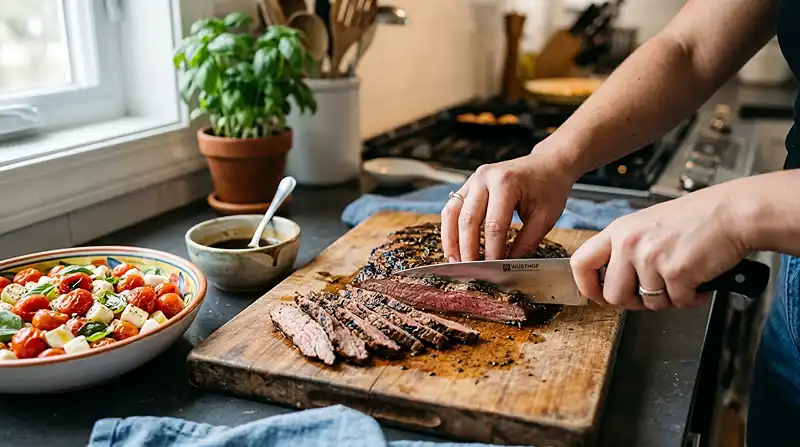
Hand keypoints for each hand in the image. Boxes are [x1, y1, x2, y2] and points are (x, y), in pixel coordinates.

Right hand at [441, 151, 577, 261]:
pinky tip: (453, 247)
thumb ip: (526, 243)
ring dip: (452, 241)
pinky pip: (452, 209)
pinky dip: (449, 229)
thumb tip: (508, 267)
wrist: (547, 164)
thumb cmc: (549, 189)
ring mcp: (473, 180)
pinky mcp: (468, 185)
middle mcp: (484, 178)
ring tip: (456, 262)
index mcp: (506, 183)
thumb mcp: (545, 217)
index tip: (494, 271)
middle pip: (469, 220)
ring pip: (453, 214)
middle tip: (472, 272)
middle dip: (469, 250)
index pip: (494, 225)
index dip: (492, 251)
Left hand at [570, 183, 749, 309]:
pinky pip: (677, 303)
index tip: (598, 297)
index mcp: (619, 231)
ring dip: (668, 298)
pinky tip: (699, 280)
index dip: (587, 287)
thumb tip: (615, 280)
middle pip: (613, 295)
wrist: (732, 213)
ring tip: (683, 277)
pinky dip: (691, 298)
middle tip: (654, 293)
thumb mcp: (647, 224)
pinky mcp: (675, 272)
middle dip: (634, 302)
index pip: (581, 263)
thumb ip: (627, 249)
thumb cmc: (696, 218)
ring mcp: (651, 258)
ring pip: (648, 302)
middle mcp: (629, 244)